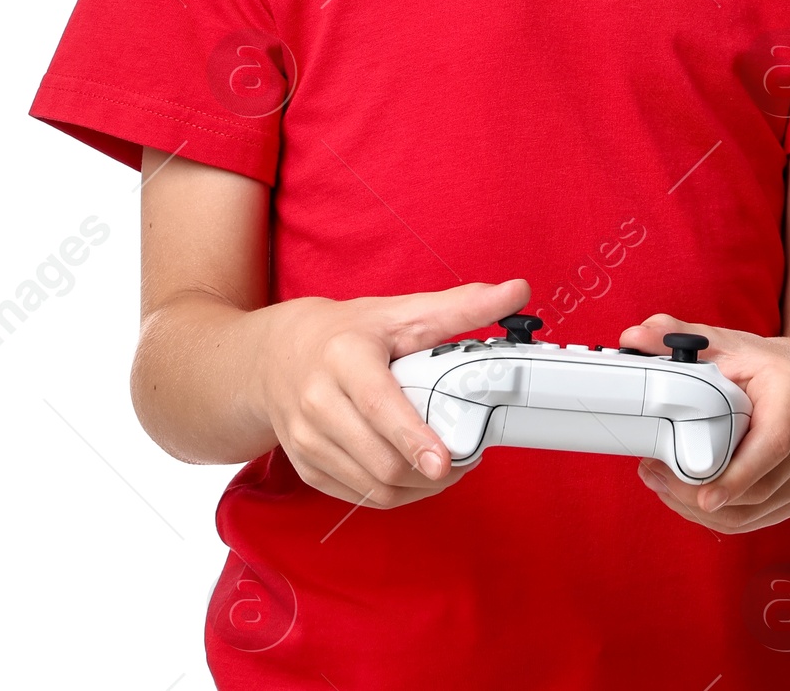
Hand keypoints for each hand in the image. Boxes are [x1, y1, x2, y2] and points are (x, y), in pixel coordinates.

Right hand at [245, 277, 528, 507]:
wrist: (272, 355)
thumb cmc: (343, 332)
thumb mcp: (399, 312)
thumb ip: (460, 307)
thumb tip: (517, 291)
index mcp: (343, 357)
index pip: (378, 406)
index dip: (413, 438)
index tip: (444, 462)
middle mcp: (316, 401)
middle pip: (380, 459)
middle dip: (430, 471)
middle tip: (466, 457)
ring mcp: (306, 440)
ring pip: (373, 487)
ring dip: (418, 488)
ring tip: (447, 467)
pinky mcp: (305, 468)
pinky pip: (359, 497)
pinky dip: (394, 494)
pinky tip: (415, 475)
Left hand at [620, 313, 789, 532]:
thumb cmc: (761, 366)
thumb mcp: (722, 342)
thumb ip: (676, 335)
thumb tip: (633, 336)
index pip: (773, 444)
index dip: (738, 475)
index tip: (705, 496)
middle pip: (759, 487)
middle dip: (702, 494)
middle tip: (655, 476)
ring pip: (755, 510)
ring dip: (704, 510)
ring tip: (661, 485)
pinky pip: (756, 518)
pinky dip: (719, 517)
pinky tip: (686, 500)